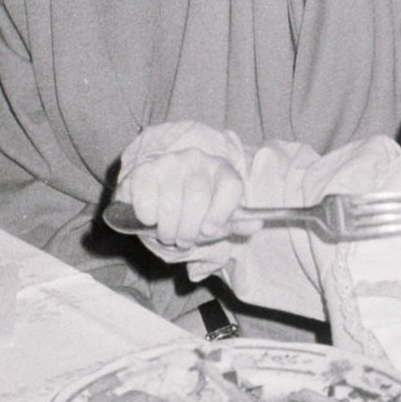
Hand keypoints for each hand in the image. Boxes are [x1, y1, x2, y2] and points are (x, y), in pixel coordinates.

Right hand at [116, 137, 251, 256]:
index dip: (221, 212)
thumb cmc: (194, 212)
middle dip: (188, 231)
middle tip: (183, 241)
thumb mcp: (217, 220)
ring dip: (167, 230)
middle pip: (197, 198)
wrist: (158, 198)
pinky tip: (151, 219)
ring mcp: (170, 162)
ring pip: (170, 204)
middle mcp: (198, 160)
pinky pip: (145, 200)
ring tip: (167, 234)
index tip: (208, 230)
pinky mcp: (144, 170)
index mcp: (222, 171)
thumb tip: (256, 225)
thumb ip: (236, 224)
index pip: (231, 186)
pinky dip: (147, 218)